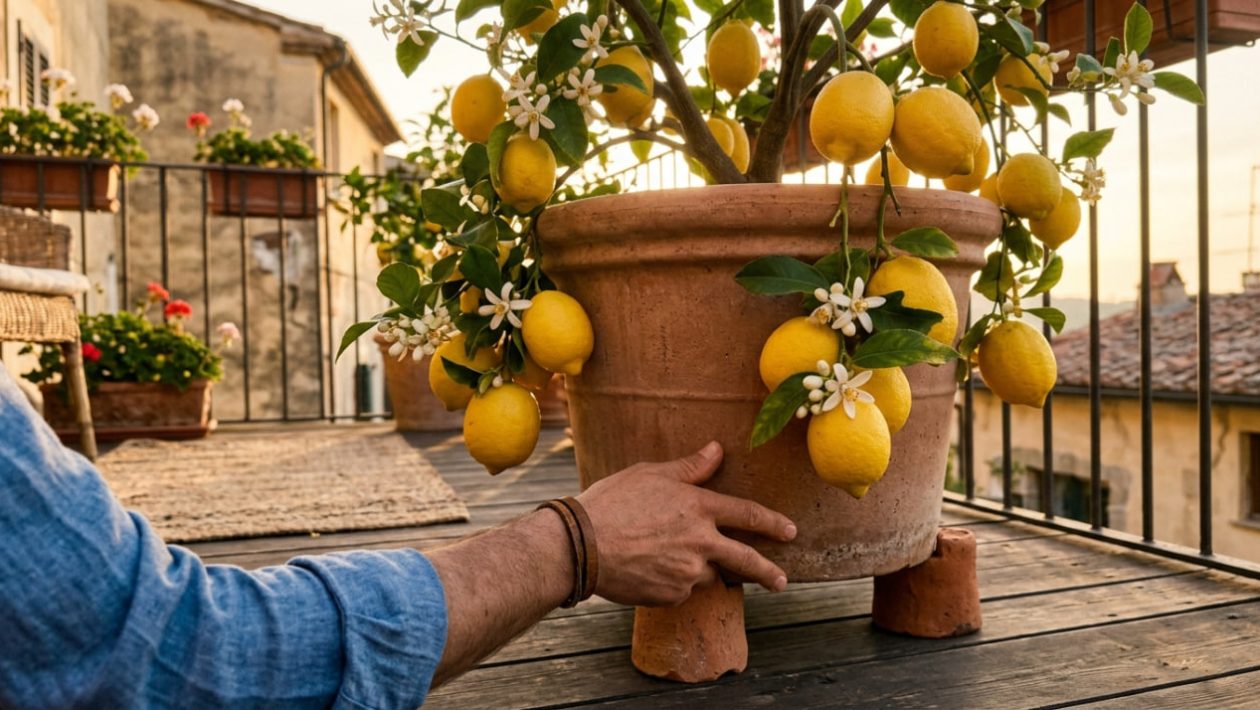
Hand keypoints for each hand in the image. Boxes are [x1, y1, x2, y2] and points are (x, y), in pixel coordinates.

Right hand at [577, 442, 796, 606]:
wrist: (582, 546)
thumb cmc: (612, 502)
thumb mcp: (650, 474)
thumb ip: (689, 467)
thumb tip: (716, 449)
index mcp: (699, 508)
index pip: (748, 514)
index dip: (772, 522)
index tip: (790, 531)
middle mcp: (701, 543)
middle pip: (746, 560)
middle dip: (768, 572)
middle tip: (781, 581)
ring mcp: (687, 573)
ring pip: (706, 574)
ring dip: (698, 568)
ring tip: (663, 555)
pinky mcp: (671, 596)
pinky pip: (681, 590)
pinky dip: (672, 581)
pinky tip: (648, 568)